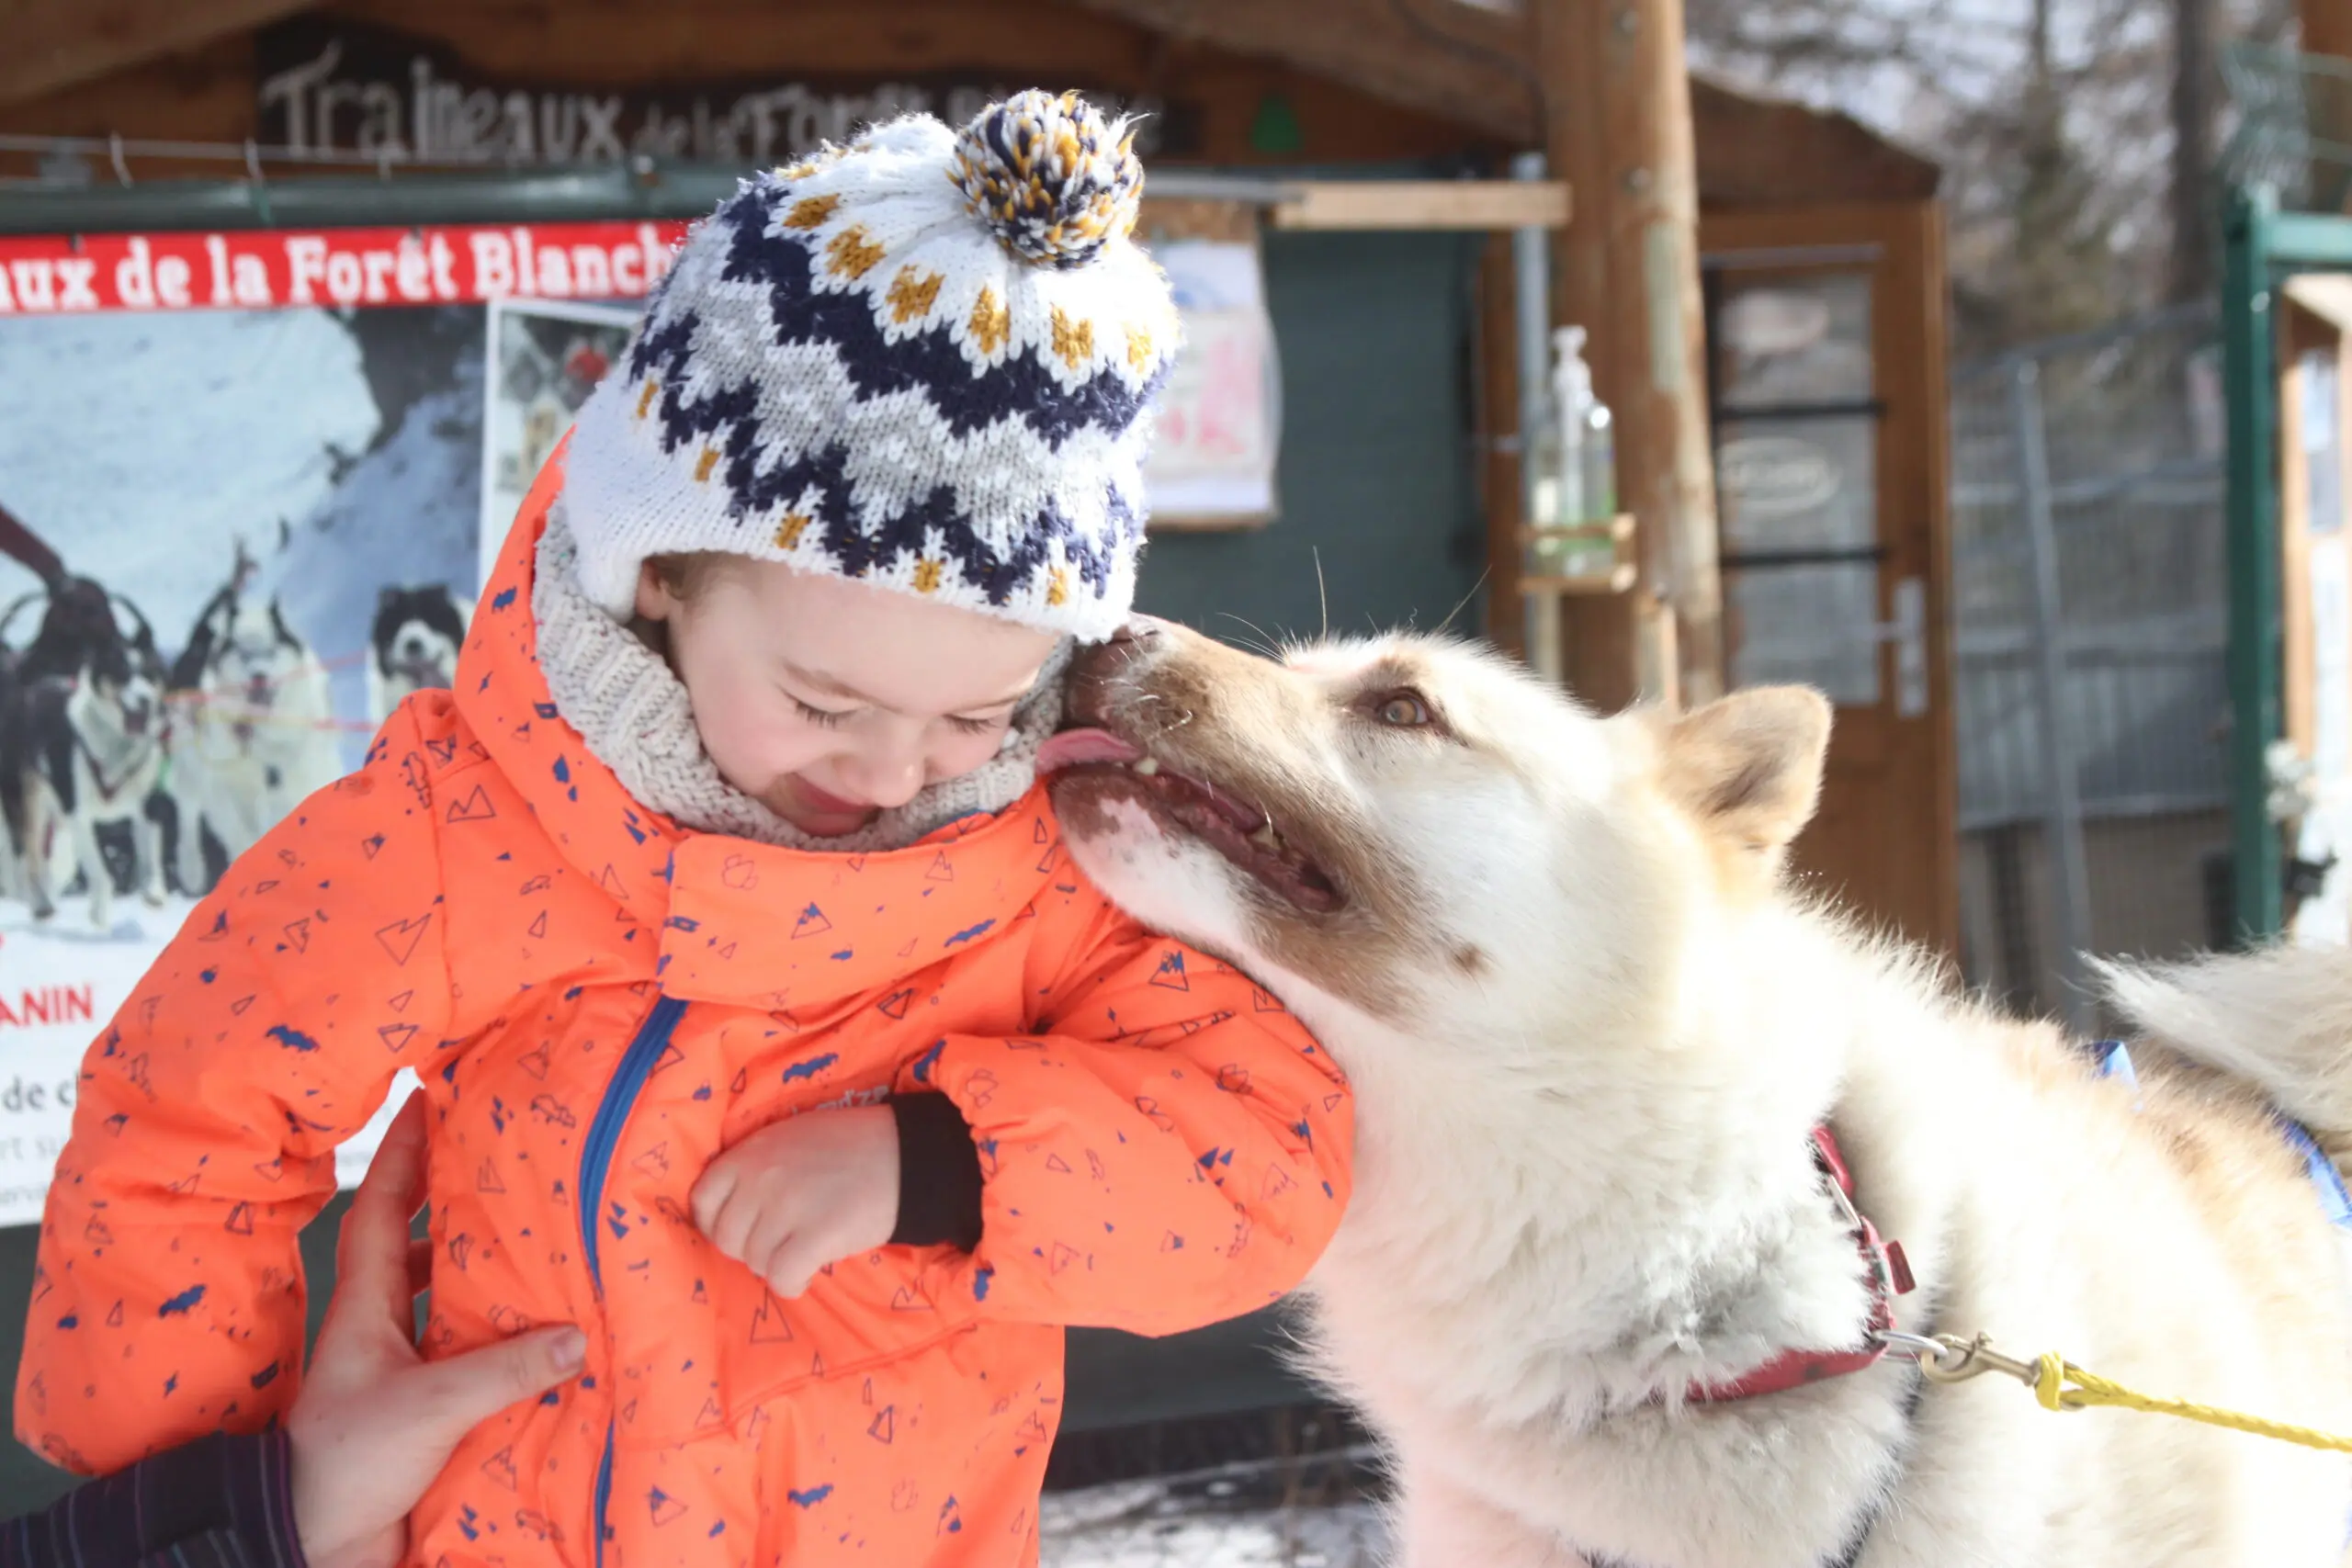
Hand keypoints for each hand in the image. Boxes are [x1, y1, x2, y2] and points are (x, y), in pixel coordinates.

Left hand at [288, 1093, 586, 1567]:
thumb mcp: (428, 1407)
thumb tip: (578, 1333)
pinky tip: (545, 1333)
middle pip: (418, 1245)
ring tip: (540, 1237)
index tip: (430, 1097)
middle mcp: (383, 1329)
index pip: (379, 1208)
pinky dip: (503, 1335)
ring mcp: (401, 1370)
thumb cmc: (346, 1463)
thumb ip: (503, 1369)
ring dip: (485, 1269)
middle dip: (456, 1200)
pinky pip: (470, 1353)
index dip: (404, 1151)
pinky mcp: (424, 1411)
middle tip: (508, 1159)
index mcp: (365, 1307)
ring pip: (447, 1298)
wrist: (311, 1545)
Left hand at [691, 1105, 900, 1296]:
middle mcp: (761, 1179)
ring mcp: (787, 1208)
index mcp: (751, 1153)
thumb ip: (757, 1166)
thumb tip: (733, 1210)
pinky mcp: (816, 1236)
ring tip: (801, 1252)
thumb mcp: (791, 1137)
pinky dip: (792, 1283)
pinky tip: (808, 1273)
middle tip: (780, 1242)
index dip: (716, 1222)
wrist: (907, 1156)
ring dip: (776, 1265)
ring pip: (755, 1261)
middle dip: (750, 1248)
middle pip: (727, 1238)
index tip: (740, 1229)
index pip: (703, 1200)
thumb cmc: (851, 1145)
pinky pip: (781, 1277)